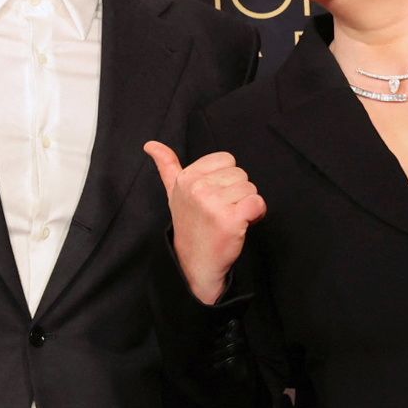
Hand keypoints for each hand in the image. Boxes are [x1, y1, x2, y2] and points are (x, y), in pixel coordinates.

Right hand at [143, 141, 264, 303]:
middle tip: (221, 211)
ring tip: (229, 218)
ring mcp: (213, 204)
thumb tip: (150, 144)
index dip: (226, 178)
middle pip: (240, 174)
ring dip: (246, 205)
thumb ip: (166, 165)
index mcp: (186, 178)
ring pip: (250, 189)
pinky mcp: (230, 220)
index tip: (214, 196)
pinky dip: (256, 214)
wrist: (196, 262)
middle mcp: (197, 188)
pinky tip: (241, 224)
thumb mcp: (174, 192)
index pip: (226, 160)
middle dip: (236, 192)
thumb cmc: (190, 224)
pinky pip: (257, 203)